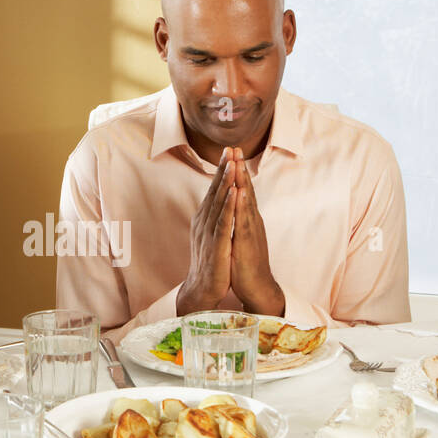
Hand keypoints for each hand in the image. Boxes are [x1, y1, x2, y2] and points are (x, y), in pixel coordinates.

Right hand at [177, 151, 235, 314]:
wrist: (203, 288)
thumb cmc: (212, 262)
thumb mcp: (213, 235)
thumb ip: (216, 217)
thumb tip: (220, 201)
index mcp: (205, 219)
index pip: (214, 190)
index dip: (221, 170)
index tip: (228, 151)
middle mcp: (204, 222)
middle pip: (214, 191)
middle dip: (222, 169)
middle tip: (229, 149)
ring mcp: (209, 233)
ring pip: (218, 203)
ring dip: (225, 183)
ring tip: (232, 164)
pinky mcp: (216, 246)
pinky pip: (223, 223)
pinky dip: (228, 207)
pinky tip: (234, 194)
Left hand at [228, 154, 282, 314]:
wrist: (257, 288)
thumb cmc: (247, 264)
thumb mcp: (240, 237)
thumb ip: (239, 222)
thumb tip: (234, 207)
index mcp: (248, 220)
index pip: (243, 191)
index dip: (237, 172)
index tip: (232, 153)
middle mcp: (252, 222)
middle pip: (246, 190)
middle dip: (240, 169)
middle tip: (235, 148)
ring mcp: (251, 231)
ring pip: (246, 202)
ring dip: (242, 182)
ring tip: (237, 163)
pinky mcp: (247, 244)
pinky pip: (244, 221)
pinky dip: (241, 206)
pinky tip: (238, 193)